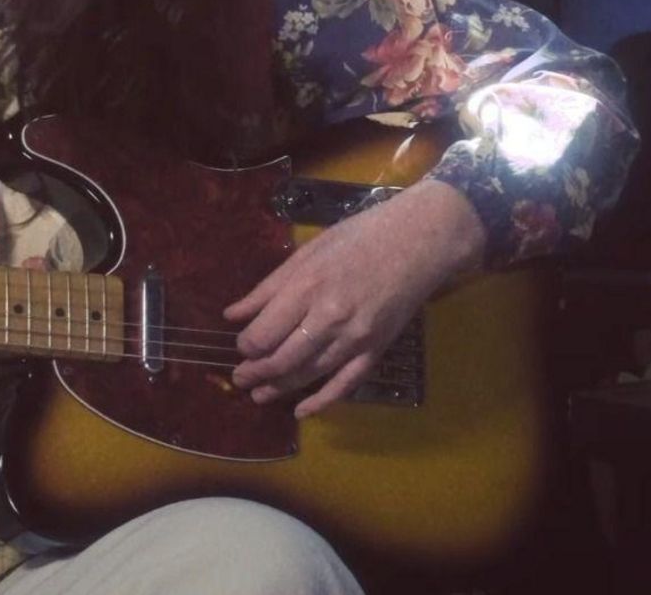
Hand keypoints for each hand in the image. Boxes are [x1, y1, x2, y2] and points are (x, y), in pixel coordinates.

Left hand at [223, 179, 482, 417]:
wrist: (418, 242)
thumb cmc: (357, 239)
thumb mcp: (306, 254)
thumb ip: (268, 288)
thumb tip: (232, 315)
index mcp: (306, 288)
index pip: (263, 334)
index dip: (246, 346)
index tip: (241, 346)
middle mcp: (328, 318)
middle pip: (282, 360)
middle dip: (255, 374)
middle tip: (240, 378)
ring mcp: (355, 338)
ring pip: (309, 374)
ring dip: (279, 388)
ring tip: (259, 395)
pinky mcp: (376, 350)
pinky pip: (345, 384)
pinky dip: (322, 401)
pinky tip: (301, 412)